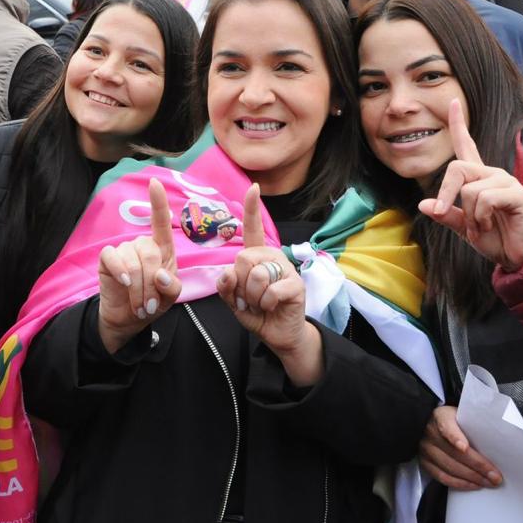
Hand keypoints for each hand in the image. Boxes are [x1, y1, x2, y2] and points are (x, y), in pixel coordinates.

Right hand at [96, 178, 181, 353]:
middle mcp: (142, 245)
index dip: (158, 202)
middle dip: (151, 284)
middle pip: (150, 254)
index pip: (161, 223)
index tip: (155, 182)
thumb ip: (172, 287)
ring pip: (132, 262)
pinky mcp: (107, 258)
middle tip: (150, 307)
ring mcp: (124, 250)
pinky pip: (113, 258)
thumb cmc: (152, 303)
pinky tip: (122, 284)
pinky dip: (120, 272)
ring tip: (139, 307)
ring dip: (137, 289)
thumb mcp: (169, 298)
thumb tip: (161, 276)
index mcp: (162, 250)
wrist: (127, 320)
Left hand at [216, 185, 321, 384]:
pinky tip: (271, 307)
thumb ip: (226, 286)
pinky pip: (270, 291)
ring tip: (261, 303)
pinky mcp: (296, 285)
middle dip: (239, 285)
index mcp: (257, 256)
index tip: (254, 187)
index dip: (252, 208)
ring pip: (256, 276)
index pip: (253, 228)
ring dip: (252, 297)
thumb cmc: (257, 312)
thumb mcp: (233, 300)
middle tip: (249, 298)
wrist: (279, 335)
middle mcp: (272, 257)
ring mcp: (286, 269)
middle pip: (243, 258)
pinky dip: (265, 304)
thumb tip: (227, 273)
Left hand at [418, 100, 522, 271]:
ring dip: (470, 216)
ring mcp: (506, 182)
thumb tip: (423, 205)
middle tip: (446, 215)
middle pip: (457, 169)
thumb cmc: (497, 239)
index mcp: (479, 179)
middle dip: (446, 194)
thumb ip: (447, 215)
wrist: (521, 257)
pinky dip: (481, 218)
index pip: (467, 145)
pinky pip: (485, 198)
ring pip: (470, 190)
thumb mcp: (466, 228)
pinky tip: (491, 225)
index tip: (453, 102)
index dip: (458, 124)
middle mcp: (492, 174)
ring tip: (482, 226)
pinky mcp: (517, 194)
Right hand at [418, 406, 502, 489]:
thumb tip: (499, 435)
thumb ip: (474, 423)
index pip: (446, 427)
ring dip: (472, 478)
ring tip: (489, 482)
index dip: (455, 438)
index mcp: (441, 417)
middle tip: (495, 476)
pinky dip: (460, 484)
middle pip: (454, 453)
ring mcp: (426, 450)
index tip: (464, 447)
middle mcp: (430, 434)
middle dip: (477, 466)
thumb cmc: (454, 421)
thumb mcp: (461, 415)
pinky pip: (443, 477)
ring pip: (450, 468)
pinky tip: (474, 485)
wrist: (431, 424)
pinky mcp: (425, 463)